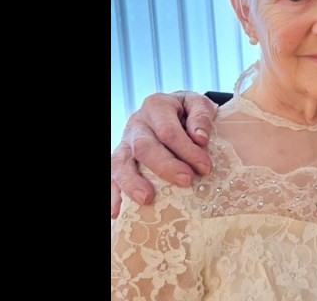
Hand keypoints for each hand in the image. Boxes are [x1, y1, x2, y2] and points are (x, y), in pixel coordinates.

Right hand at [110, 91, 217, 217]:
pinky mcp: (120, 158)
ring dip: (132, 182)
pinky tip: (116, 212)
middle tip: (186, 181)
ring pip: (120, 162)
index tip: (205, 167)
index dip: (187, 150)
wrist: (176, 110)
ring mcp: (125, 141)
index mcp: (156, 105)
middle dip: (165, 166)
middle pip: (144, 146)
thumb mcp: (199, 104)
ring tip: (147, 199)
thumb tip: (199, 138)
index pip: (168, 130)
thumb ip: (201, 116)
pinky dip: (112, 194)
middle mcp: (137, 122)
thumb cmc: (189, 111)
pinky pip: (111, 175)